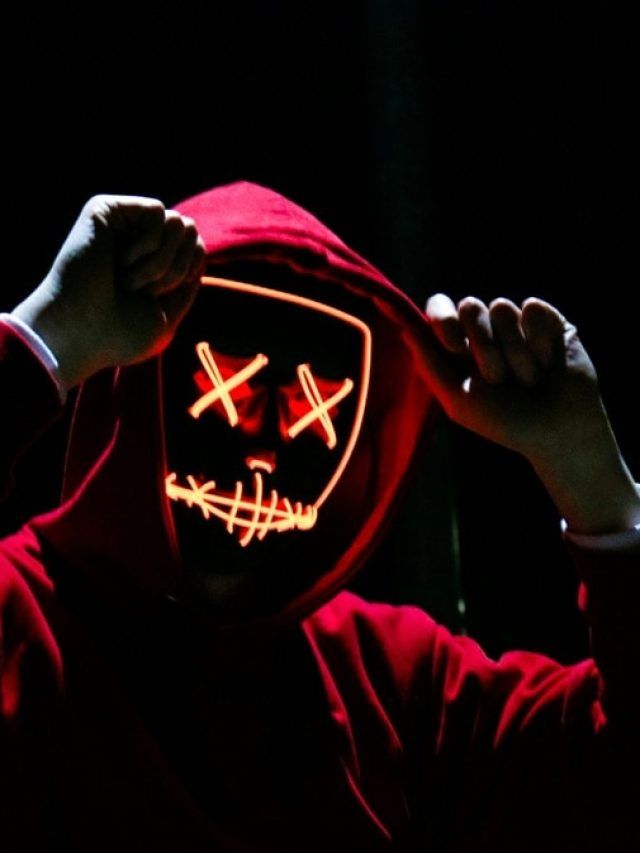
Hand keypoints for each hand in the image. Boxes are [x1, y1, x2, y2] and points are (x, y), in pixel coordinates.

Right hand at [13, 195, 204, 388]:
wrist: (82, 332)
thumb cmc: (120, 335)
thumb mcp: (167, 316)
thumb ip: (187, 279)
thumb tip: (195, 241)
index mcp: (151, 267)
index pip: (197, 247)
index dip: (191, 272)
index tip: (161, 297)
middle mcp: (136, 243)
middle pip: (190, 231)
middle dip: (176, 269)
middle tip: (142, 292)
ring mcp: (122, 226)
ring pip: (177, 221)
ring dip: (160, 261)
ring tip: (129, 281)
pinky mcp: (106, 209)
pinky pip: (157, 211)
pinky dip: (147, 244)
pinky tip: (118, 262)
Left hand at [421, 294, 600, 461]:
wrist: (558, 433)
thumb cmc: (505, 422)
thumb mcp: (458, 402)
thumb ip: (430, 366)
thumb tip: (406, 330)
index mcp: (459, 346)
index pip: (439, 307)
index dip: (441, 317)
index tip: (453, 346)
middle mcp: (485, 330)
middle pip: (469, 305)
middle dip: (482, 346)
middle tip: (497, 379)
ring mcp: (517, 323)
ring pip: (502, 308)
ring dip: (513, 352)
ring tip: (527, 380)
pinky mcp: (549, 320)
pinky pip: (533, 309)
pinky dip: (537, 341)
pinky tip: (546, 363)